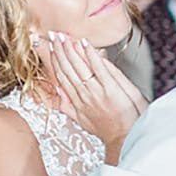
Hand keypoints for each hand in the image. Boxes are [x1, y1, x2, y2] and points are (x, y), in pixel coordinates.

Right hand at [43, 33, 146, 155]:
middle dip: (60, 51)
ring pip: (79, 68)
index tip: (51, 48)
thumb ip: (69, 106)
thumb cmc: (109, 130)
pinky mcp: (111, 90)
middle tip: (54, 36)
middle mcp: (84, 96)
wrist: (124, 139)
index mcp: (77, 102)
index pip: (62, 77)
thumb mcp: (83, 121)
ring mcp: (97, 92)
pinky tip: (85, 44)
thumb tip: (58, 93)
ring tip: (65, 37)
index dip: (56, 61)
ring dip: (71, 50)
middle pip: (68, 70)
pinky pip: (99, 69)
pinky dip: (92, 56)